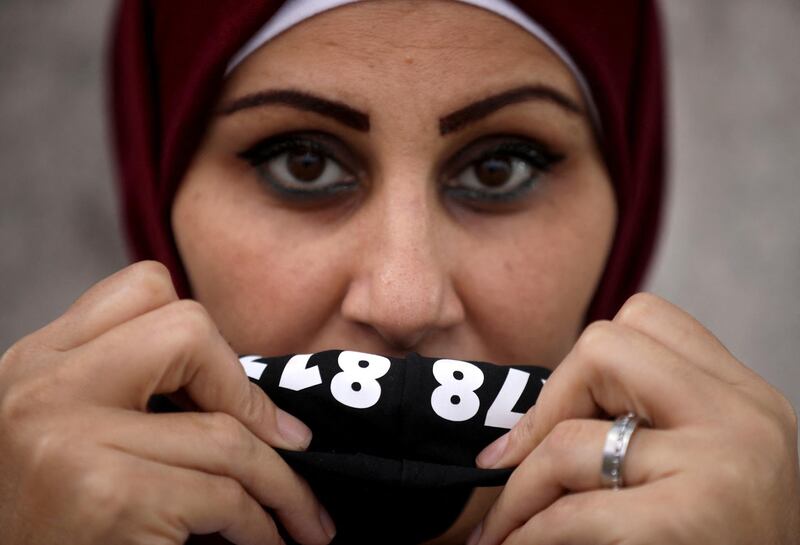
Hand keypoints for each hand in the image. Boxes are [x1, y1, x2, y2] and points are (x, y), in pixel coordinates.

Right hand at [0, 261, 335, 544]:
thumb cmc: (54, 518)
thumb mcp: (70, 430)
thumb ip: (128, 389)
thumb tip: (238, 389)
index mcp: (39, 360)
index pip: (146, 287)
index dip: (206, 337)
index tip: (231, 392)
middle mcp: (46, 388)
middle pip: (190, 331)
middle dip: (250, 394)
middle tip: (287, 442)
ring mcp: (74, 440)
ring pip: (225, 433)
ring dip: (281, 483)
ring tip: (302, 514)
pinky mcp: (110, 497)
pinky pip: (225, 495)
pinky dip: (261, 525)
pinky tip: (265, 540)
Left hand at [470, 293, 799, 544]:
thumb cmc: (716, 540)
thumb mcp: (704, 467)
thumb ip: (649, 423)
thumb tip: (533, 422)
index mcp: (744, 397)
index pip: (645, 319)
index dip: (582, 363)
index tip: (555, 418)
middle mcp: (743, 418)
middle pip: (601, 347)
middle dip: (544, 407)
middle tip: (514, 463)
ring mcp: (720, 465)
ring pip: (569, 437)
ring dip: (519, 490)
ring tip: (503, 527)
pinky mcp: (685, 519)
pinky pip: (570, 512)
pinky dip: (528, 532)